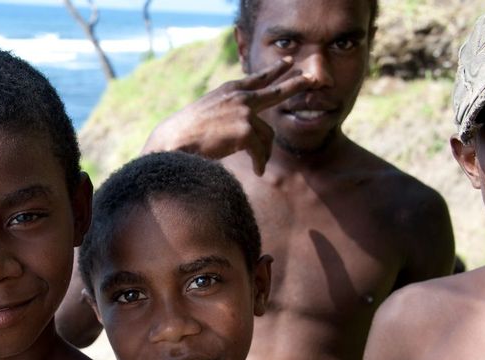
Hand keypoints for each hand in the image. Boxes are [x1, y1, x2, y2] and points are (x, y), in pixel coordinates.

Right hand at [142, 57, 313, 174]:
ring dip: (264, 152)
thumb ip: (229, 109)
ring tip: (259, 164)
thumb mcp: (208, 111)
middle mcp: (239, 97)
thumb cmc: (186, 133)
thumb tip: (245, 121)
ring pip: (267, 135)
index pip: (257, 78)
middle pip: (275, 91)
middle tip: (310, 79)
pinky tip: (258, 171)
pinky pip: (261, 150)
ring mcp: (244, 112)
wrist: (174, 141)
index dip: (274, 71)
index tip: (288, 63)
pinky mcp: (245, 131)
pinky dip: (260, 162)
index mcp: (229, 90)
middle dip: (294, 85)